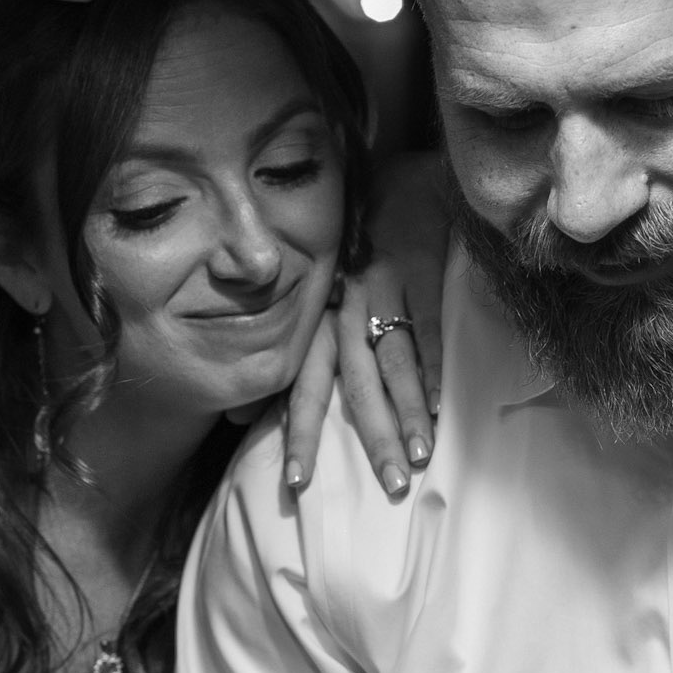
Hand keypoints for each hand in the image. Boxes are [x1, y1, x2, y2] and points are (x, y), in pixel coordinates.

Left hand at [283, 151, 447, 495]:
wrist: (397, 185)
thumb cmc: (355, 258)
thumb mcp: (314, 306)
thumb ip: (284, 364)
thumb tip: (234, 418)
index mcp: (316, 322)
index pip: (304, 387)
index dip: (300, 435)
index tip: (298, 483)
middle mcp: (342, 308)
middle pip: (353, 385)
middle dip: (371, 438)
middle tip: (389, 486)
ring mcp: (382, 290)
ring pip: (393, 362)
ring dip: (407, 413)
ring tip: (419, 457)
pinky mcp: (421, 274)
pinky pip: (427, 328)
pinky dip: (433, 369)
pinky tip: (437, 407)